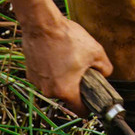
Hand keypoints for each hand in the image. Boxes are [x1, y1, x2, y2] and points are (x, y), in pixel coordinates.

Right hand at [3, 0, 112, 114]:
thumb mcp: (96, 52)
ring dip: (62, 78)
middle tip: (81, 70)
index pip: (80, 110)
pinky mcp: (29, 73)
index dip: (89, 106)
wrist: (42, 23)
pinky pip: (45, 77)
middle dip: (75, 86)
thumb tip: (105, 74)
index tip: (91, 99)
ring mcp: (37, 82)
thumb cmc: (67, 38)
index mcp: (66, 90)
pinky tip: (56, 55)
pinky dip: (50, 70)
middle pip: (67, 96)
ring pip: (55, 86)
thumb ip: (105, 68)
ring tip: (67, 59)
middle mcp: (49, 91)